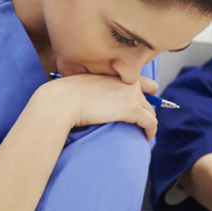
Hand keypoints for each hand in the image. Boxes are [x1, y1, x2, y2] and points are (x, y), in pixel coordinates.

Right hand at [33, 73, 158, 139]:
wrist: (61, 101)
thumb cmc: (65, 96)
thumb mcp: (83, 84)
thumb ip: (96, 88)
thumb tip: (95, 99)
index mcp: (116, 73)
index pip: (141, 80)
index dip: (146, 92)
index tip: (142, 103)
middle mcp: (127, 81)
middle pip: (149, 96)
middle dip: (147, 109)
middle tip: (141, 122)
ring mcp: (131, 94)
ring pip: (150, 111)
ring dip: (148, 122)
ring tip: (143, 132)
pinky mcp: (132, 109)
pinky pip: (150, 122)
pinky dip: (151, 131)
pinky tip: (146, 137)